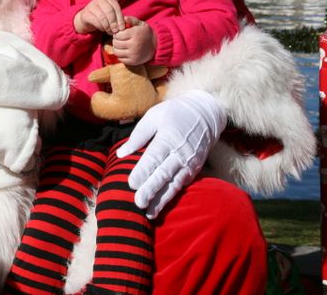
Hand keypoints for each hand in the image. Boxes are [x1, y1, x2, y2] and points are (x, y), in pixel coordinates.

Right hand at [73, 0, 124, 34]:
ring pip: (102, 17)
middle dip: (114, 23)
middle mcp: (100, 0)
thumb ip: (118, 18)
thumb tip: (124, 26)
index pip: (116, 8)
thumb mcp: (112, 16)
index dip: (120, 19)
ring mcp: (92, 5)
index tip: (122, 28)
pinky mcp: (86, 13)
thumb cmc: (103, 17)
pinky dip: (100, 27)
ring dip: (107, 26)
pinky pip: (95, 21)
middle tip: (115, 31)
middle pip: (109, 11)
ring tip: (110, 32)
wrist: (87, 19)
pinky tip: (103, 30)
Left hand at [111, 18, 155, 64]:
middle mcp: (134, 45)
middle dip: (115, 40)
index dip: (117, 34)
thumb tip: (123, 18)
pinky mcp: (133, 61)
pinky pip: (120, 59)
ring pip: (116, 51)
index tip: (119, 33)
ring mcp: (134, 54)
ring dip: (116, 48)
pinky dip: (120, 55)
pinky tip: (123, 51)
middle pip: (116, 43)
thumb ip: (132, 20)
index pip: (118, 35)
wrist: (156, 46)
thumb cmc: (146, 33)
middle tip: (118, 39)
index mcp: (135, 34)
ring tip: (120, 45)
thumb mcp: (141, 24)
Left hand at [116, 90, 225, 218]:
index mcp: (167, 138)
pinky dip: (172, 196)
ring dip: (162, 199)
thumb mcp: (153, 117)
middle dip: (151, 190)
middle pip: (164, 174)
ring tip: (149, 213)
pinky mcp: (194, 169)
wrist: (204, 114)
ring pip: (174, 184)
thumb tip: (121, 154)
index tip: (131, 184)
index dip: (143, 172)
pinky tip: (162, 206)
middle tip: (138, 203)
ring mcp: (189, 162)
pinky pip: (182, 184)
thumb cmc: (173, 114)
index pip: (153, 158)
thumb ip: (138, 136)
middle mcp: (179, 153)